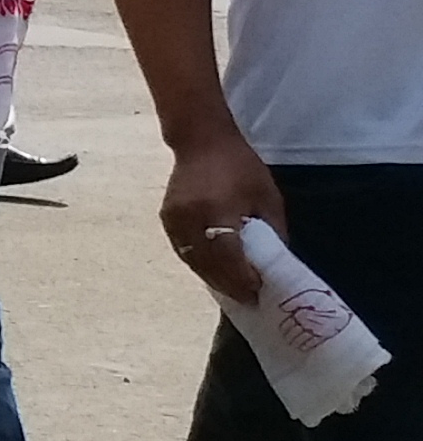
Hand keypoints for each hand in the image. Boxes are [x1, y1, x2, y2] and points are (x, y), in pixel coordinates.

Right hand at [163, 134, 290, 304]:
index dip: (243, 277)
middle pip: (208, 263)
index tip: (259, 291)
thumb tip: (275, 261)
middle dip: (229, 284)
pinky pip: (183, 250)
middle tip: (248, 299)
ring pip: (192, 260)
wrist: (201, 142)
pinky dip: (199, 263)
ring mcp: (174, 219)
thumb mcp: (267, 197)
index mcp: (217, 210)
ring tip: (232, 290)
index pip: (229, 255)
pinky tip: (214, 271)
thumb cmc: (240, 167)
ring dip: (212, 277)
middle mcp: (190, 217)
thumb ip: (272, 229)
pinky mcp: (166, 218)